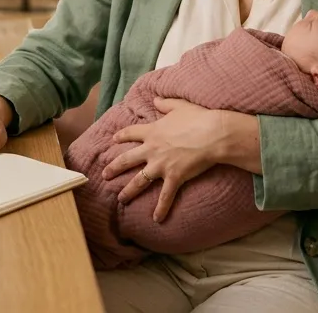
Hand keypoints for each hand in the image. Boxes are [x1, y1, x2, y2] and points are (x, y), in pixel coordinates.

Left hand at [101, 98, 228, 221]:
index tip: (114, 139)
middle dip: (114, 168)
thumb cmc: (198, 118)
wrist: (212, 134)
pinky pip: (165, 196)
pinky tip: (156, 219)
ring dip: (129, 191)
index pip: (131, 133)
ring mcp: (161, 165)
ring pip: (139, 181)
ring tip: (120, 199)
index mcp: (152, 132)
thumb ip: (165, 103)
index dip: (122, 136)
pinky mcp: (174, 177)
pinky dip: (160, 209)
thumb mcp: (179, 105)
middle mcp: (152, 150)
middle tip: (105, 174)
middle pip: (127, 160)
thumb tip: (156, 98)